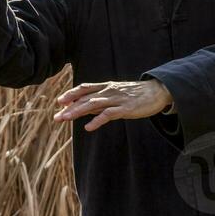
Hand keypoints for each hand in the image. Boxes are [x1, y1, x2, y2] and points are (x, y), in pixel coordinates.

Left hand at [54, 80, 173, 130]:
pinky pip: (108, 114)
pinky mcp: (126, 108)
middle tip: (57, 117)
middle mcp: (109, 91)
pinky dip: (97, 120)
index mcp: (107, 87)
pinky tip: (88, 128)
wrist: (157, 91)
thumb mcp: (117, 95)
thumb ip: (101, 102)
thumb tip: (84, 110)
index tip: (59, 102)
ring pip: (93, 104)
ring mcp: (117, 99)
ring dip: (77, 112)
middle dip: (69, 107)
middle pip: (85, 98)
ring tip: (65, 118)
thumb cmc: (137, 95)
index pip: (85, 88)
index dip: (71, 94)